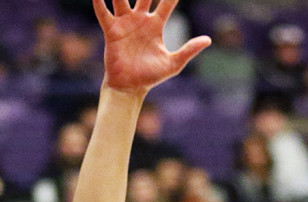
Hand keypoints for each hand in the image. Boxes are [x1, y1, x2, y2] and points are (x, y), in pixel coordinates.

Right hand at [95, 0, 209, 96]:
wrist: (130, 87)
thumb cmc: (151, 76)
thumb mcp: (174, 63)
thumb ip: (189, 50)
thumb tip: (208, 40)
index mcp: (156, 26)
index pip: (166, 4)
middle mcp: (140, 20)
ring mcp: (125, 23)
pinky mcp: (112, 31)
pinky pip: (104, 14)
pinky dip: (99, 2)